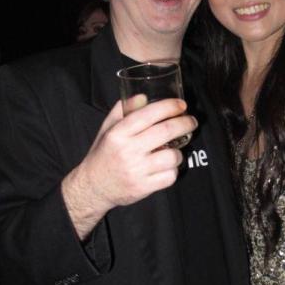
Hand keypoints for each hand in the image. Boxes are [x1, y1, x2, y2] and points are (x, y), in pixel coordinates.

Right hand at [62, 99, 196, 238]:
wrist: (93, 187)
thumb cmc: (103, 154)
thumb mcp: (107, 129)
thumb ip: (123, 111)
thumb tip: (143, 97)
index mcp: (118, 133)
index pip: (149, 114)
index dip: (170, 107)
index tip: (181, 105)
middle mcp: (128, 151)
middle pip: (166, 131)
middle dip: (185, 123)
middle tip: (191, 121)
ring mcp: (137, 170)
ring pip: (173, 156)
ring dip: (179, 151)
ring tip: (174, 149)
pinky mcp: (143, 187)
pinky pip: (170, 176)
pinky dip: (173, 170)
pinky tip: (167, 166)